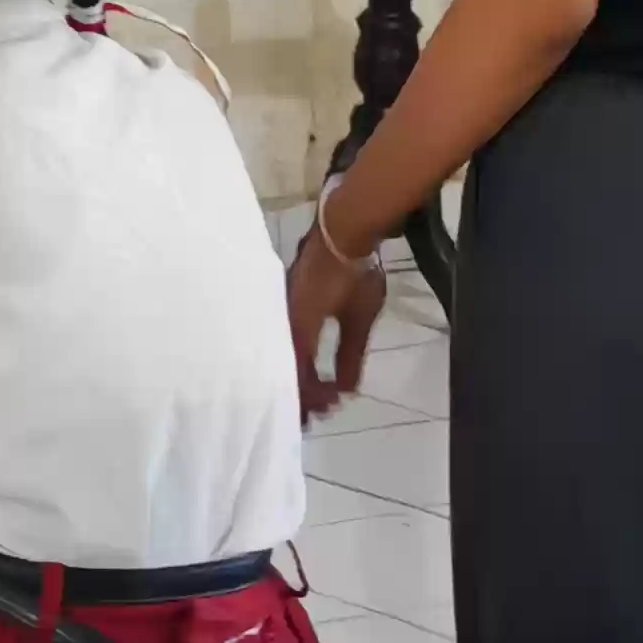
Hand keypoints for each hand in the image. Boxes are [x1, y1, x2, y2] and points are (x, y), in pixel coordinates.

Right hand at [286, 220, 387, 419]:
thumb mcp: (360, 319)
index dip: (312, 395)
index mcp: (298, 327)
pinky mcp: (288, 298)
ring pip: (284, 350)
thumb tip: (346, 389)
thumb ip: (351, 355)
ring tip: (319, 389)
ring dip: (300, 373)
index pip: (298, 372)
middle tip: (321, 411)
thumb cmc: (353, 276)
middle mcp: (282, 320)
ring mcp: (282, 307)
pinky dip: (297, 354)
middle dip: (302, 391)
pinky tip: (308, 359)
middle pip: (285, 365)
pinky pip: (286, 336)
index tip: (331, 407)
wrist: (342, 231)